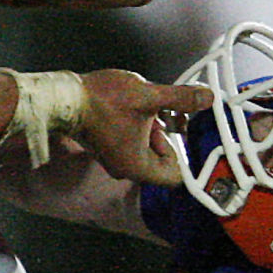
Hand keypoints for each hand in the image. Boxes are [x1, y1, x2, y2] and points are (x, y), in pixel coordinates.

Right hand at [78, 70, 211, 186]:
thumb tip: (207, 97)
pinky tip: (139, 107)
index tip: (184, 130)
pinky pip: (135, 143)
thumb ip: (181, 99)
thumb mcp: (149, 97)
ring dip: (156, 127)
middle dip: (169, 134)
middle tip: (166, 112)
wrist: (66, 97)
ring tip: (150, 105)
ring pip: (150, 149)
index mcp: (138, 167)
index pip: (176, 175)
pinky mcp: (108, 149)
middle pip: (164, 160)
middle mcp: (127, 170)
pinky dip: (142, 127)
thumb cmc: (102, 101)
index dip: (185, 152)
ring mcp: (116, 160)